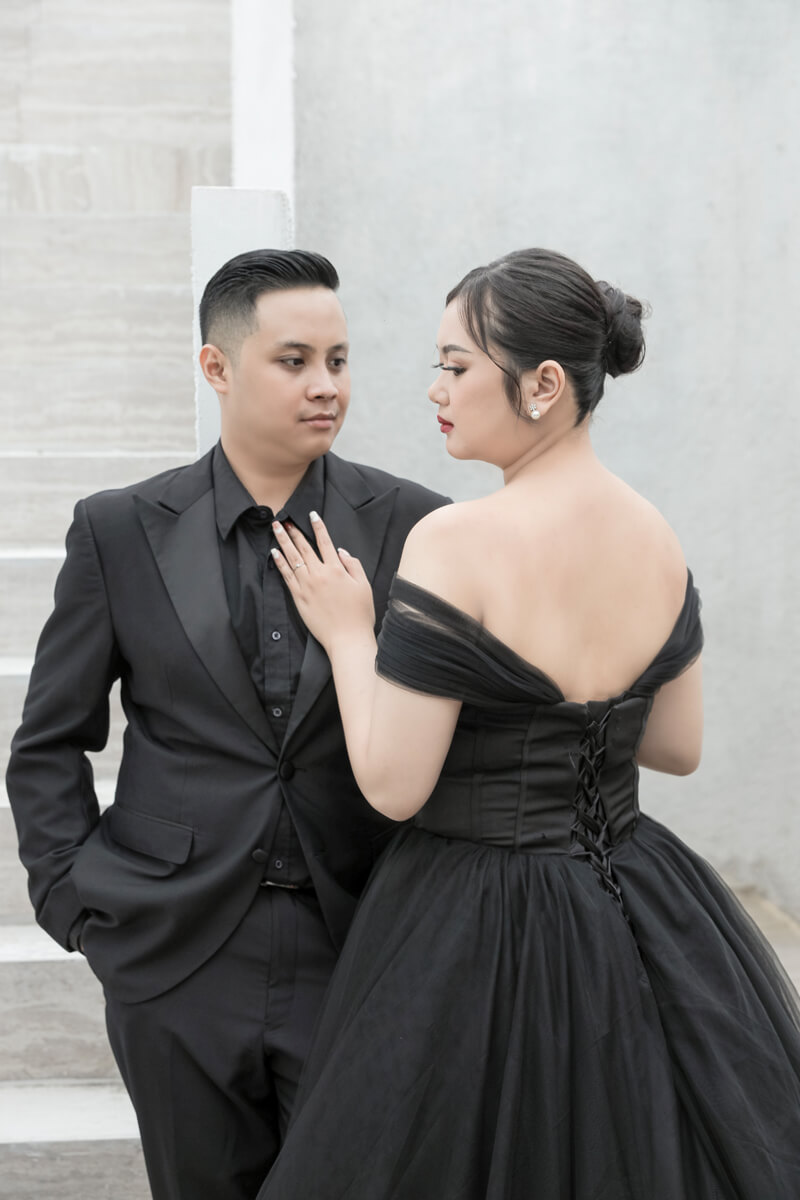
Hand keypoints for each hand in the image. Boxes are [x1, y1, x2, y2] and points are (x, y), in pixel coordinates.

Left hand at [271, 514, 375, 650]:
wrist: (347, 638)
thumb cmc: (359, 614)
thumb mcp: (364, 586)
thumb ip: (353, 565)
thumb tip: (341, 552)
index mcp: (337, 569)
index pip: (325, 542)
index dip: (318, 527)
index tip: (312, 514)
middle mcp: (319, 574)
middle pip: (304, 547)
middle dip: (293, 531)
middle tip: (283, 520)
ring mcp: (307, 586)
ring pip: (292, 558)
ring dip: (282, 542)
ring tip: (275, 529)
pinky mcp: (298, 598)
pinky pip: (286, 576)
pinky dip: (280, 563)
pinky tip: (274, 553)